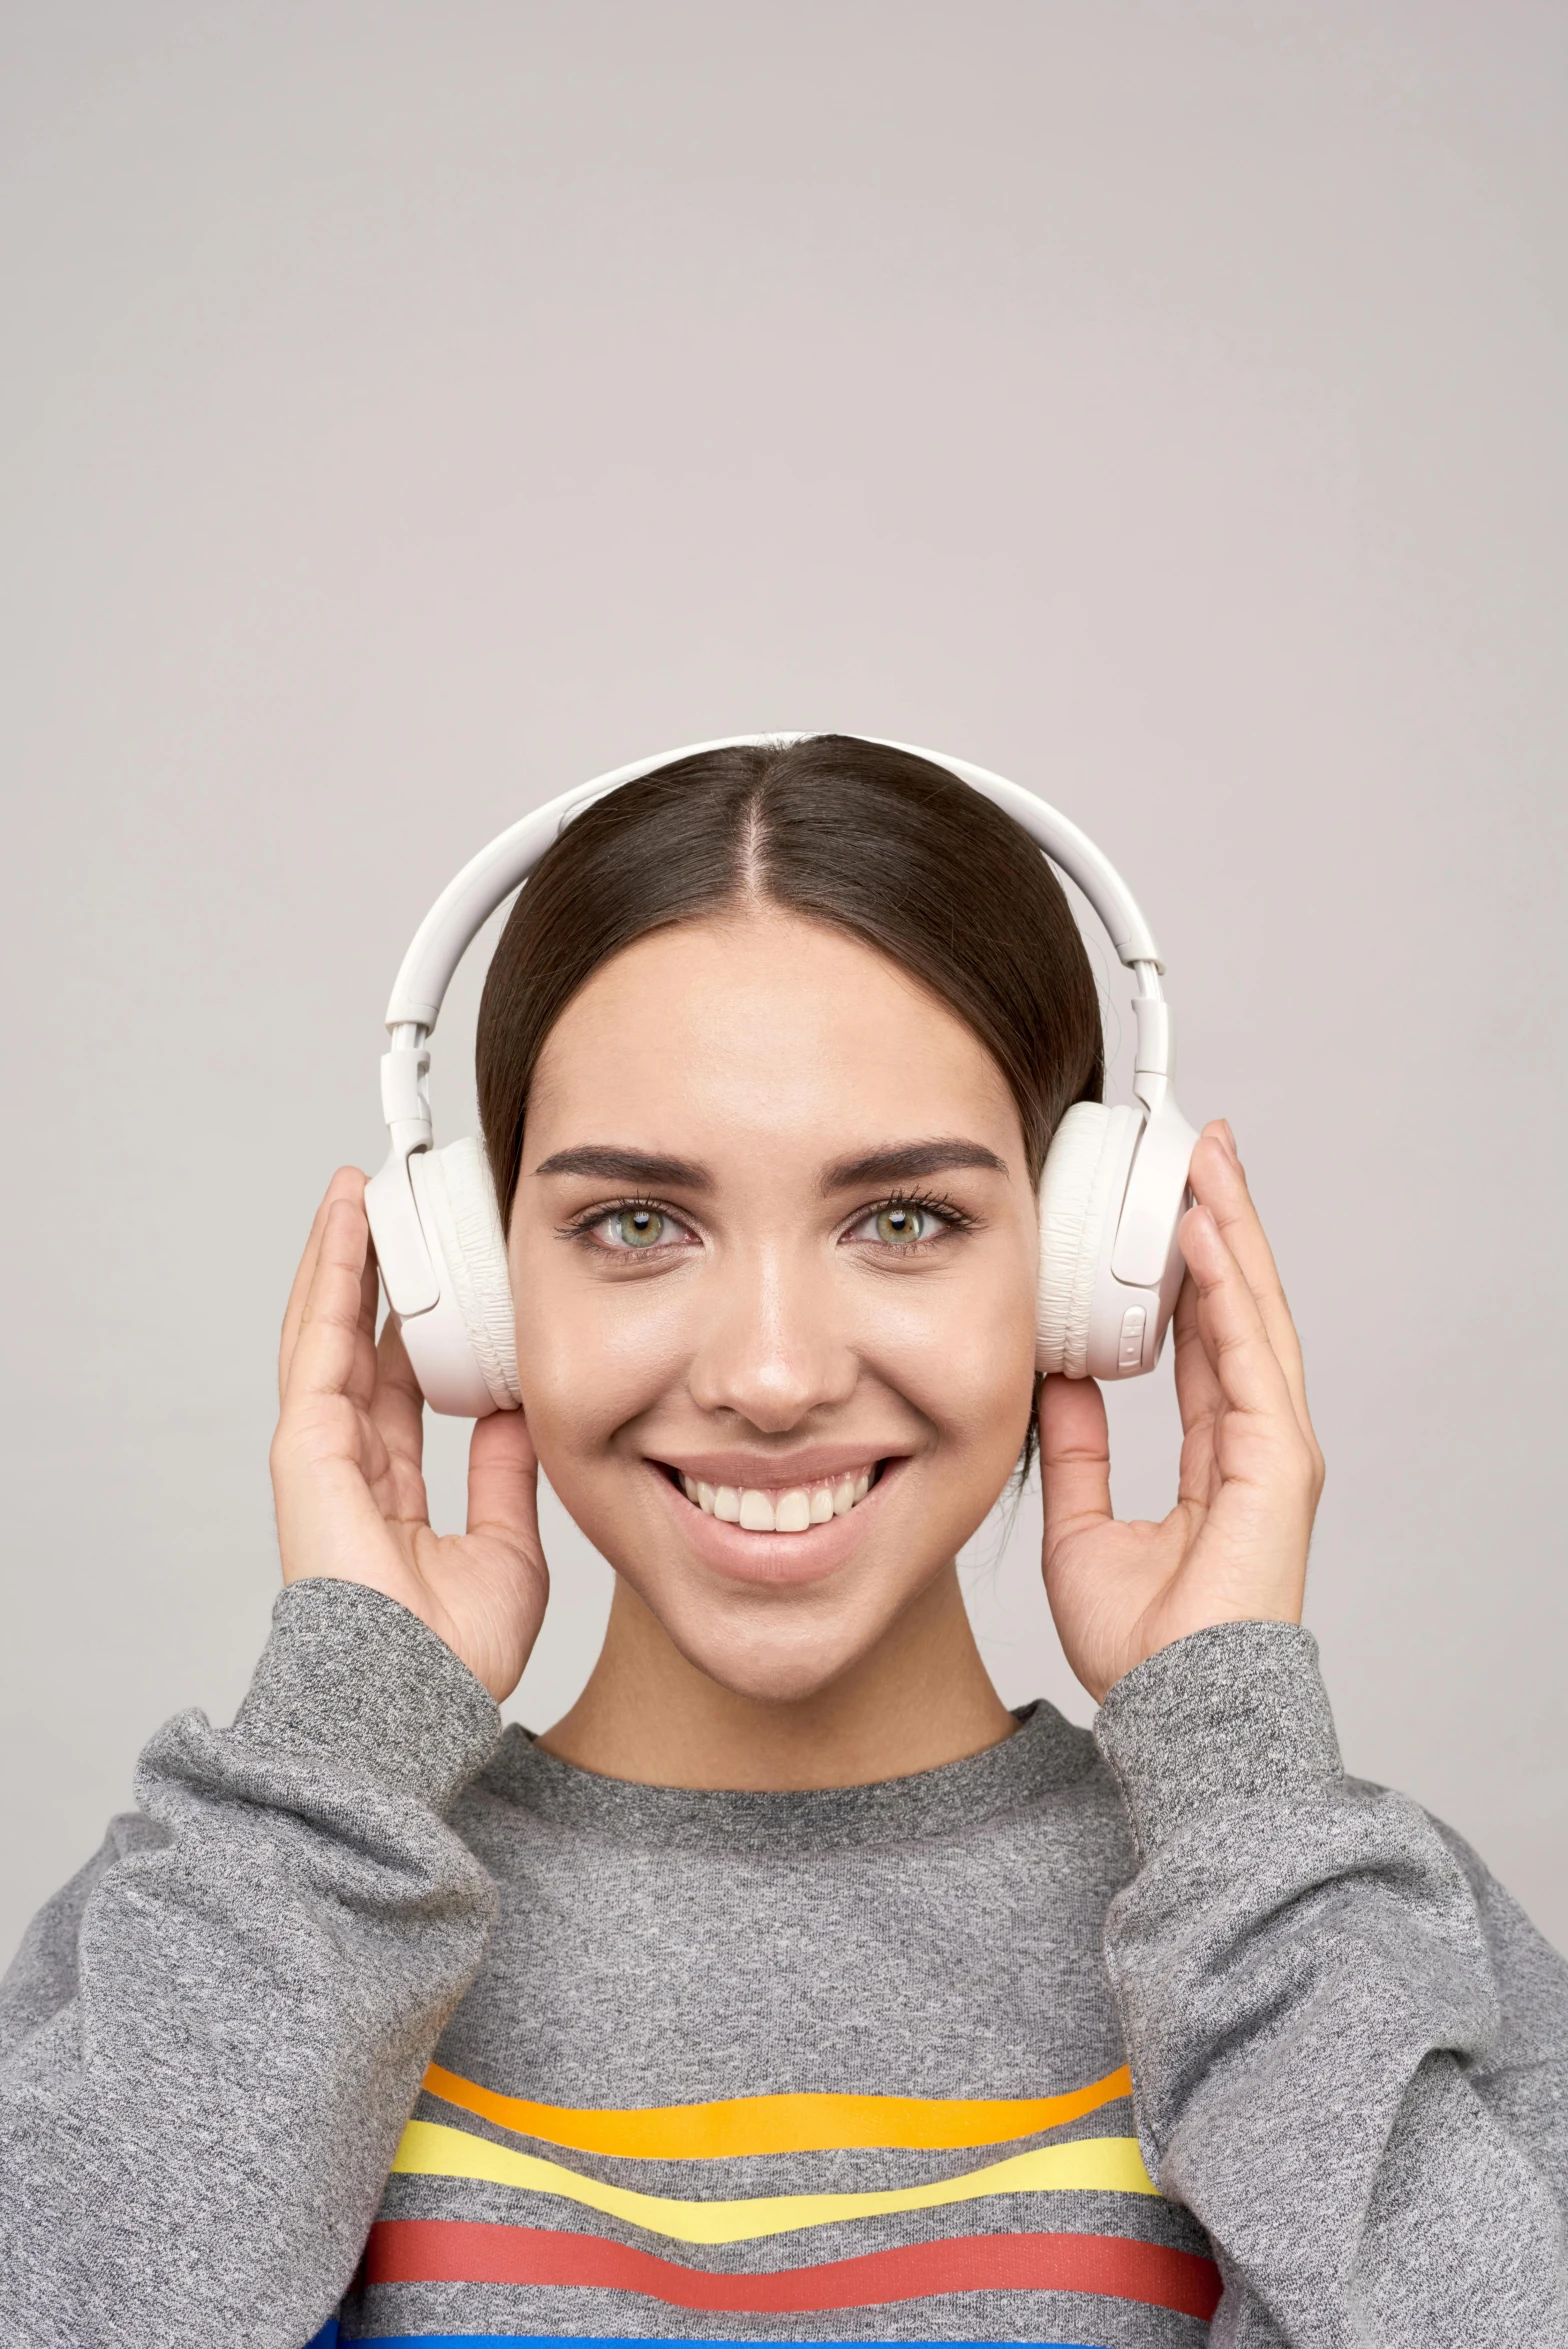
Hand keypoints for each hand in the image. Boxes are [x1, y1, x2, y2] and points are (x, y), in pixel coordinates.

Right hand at [269, 1168, 547, 1701]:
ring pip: (327, 1327)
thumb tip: (512, 1416)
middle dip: (371, 1274)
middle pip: (354, 1343)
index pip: (395, 1383)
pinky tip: (347, 1222)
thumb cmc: (454, 1655)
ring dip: (344, 1255)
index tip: (437, 1272)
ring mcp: (319, 1451)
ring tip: (362, 1190)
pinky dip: (332, 1274)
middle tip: (392, 1208)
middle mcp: (348, 1463)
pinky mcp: (305, 1443)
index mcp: (388, 1489)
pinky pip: (319, 1339)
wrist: (418, 1700)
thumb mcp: (506, 1545)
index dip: (411, 1324)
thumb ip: (503, 1476)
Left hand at [1039, 1120, 1324, 1703]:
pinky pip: (1248, 1353)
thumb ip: (1078, 1447)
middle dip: (1221, 1223)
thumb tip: (1057, 1378)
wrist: (1173, 1715)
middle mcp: (1255, 1441)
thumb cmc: (1142, 1648)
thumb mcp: (1083, 1524)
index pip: (1208, 1337)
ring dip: (1229, 1232)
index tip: (1169, 1204)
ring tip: (1205, 1160)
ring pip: (1253, 1314)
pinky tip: (1203, 1232)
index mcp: (1218, 1454)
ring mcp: (1274, 1448)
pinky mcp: (1277, 1461)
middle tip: (1201, 1148)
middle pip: (1241, 1308)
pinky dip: (1227, 1288)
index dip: (1191, 1268)